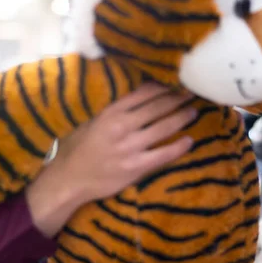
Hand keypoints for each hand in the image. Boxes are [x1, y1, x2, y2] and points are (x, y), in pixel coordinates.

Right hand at [27, 83, 196, 237]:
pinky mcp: (136, 166)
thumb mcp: (90, 123)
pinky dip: (179, 146)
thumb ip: (113, 113)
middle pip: (158, 107)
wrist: (69, 179)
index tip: (175, 83)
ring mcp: (130, 147)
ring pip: (165, 127)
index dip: (163, 87)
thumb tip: (137, 101)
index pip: (143, 93)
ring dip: (182, 117)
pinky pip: (164, 154)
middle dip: (177, 99)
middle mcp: (122, 126)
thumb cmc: (76, 150)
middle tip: (191, 94)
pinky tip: (189, 141)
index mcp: (110, 113)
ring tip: (193, 111)